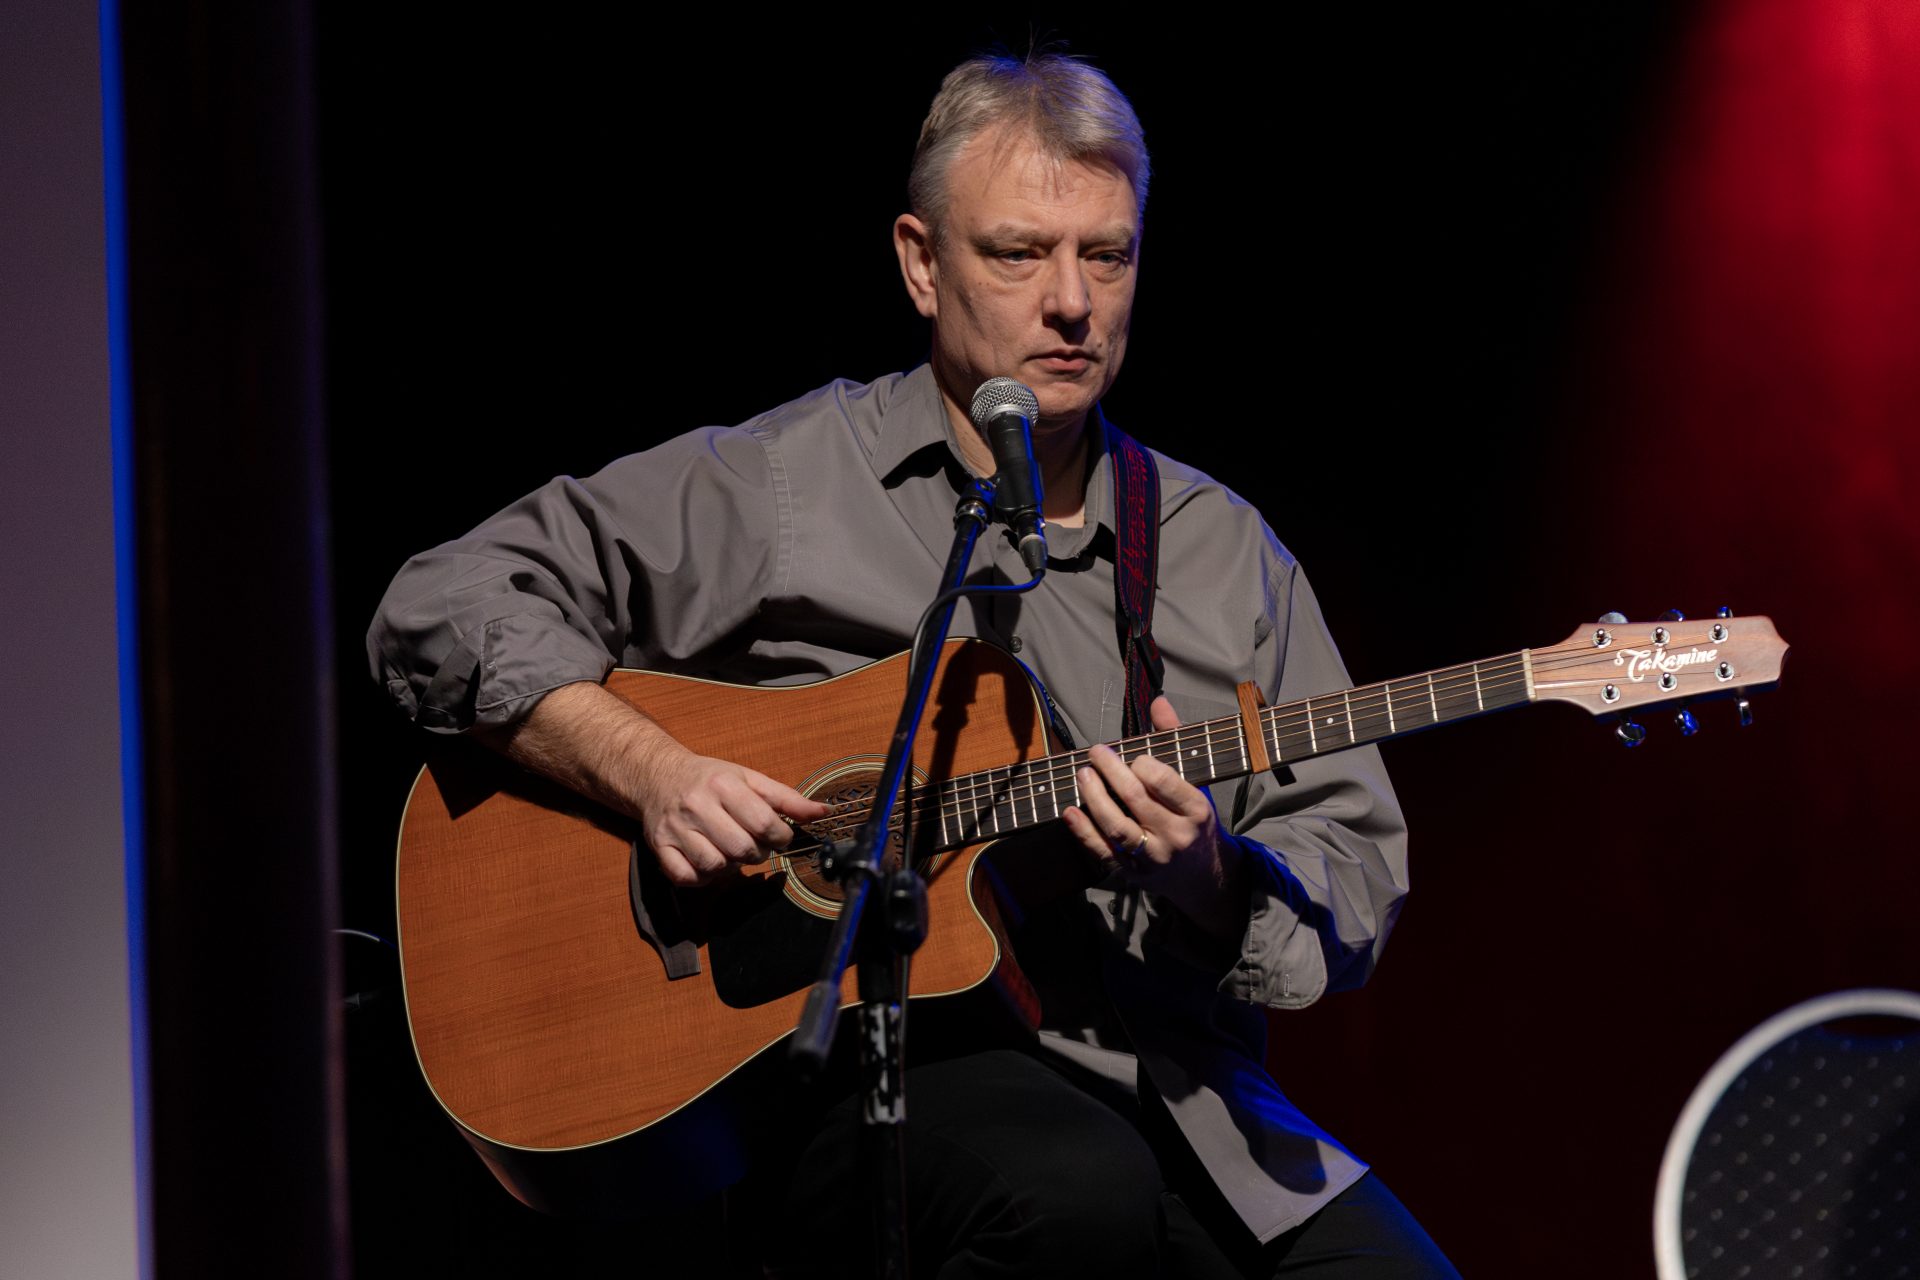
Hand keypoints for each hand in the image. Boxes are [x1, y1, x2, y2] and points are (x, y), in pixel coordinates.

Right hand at [636, 742, 830, 887]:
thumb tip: (824, 812)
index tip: (780, 835)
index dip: (781, 836)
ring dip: (730, 866)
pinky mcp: (659, 847)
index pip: (764, 823)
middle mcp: (697, 806)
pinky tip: (707, 861)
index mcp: (723, 785)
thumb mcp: (750, 779)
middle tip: (753, 843)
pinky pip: (687, 877)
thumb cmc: (710, 780)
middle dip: (757, 853)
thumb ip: (787, 798)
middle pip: (742, 849)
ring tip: (729, 850)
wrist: (658, 776)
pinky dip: (702, 876)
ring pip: (715, 865)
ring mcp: (676, 828)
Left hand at [1061, 695, 1244, 940]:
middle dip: (1111, 771)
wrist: (1203, 876)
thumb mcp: (1197, 782)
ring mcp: (1153, 857)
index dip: (1142, 764)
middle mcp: (1176, 836)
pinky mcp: (1133, 873)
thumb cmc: (1196, 821)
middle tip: (1096, 752)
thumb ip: (1175, 739)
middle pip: (1136, 799)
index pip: (1163, 781)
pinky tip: (1070, 811)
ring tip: (1083, 774)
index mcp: (1196, 811)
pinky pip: (1104, 851)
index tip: (1133, 757)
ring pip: (1117, 826)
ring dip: (1094, 797)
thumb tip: (1158, 702)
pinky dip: (1084, 832)